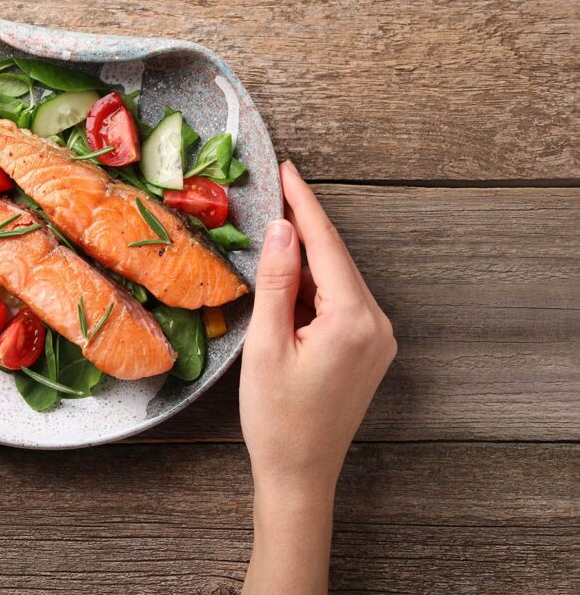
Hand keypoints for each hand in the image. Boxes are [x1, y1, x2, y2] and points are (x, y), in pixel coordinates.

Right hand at [240, 161, 395, 593]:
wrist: (300, 473)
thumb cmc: (276, 418)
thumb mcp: (266, 346)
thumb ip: (276, 283)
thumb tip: (281, 229)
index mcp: (353, 319)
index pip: (326, 246)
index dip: (304, 204)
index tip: (287, 169)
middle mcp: (376, 324)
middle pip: (336, 259)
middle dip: (303, 227)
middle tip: (273, 193)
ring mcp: (377, 338)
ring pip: (337, 280)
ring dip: (305, 260)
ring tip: (271, 238)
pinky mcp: (368, 350)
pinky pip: (340, 302)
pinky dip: (313, 287)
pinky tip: (288, 282)